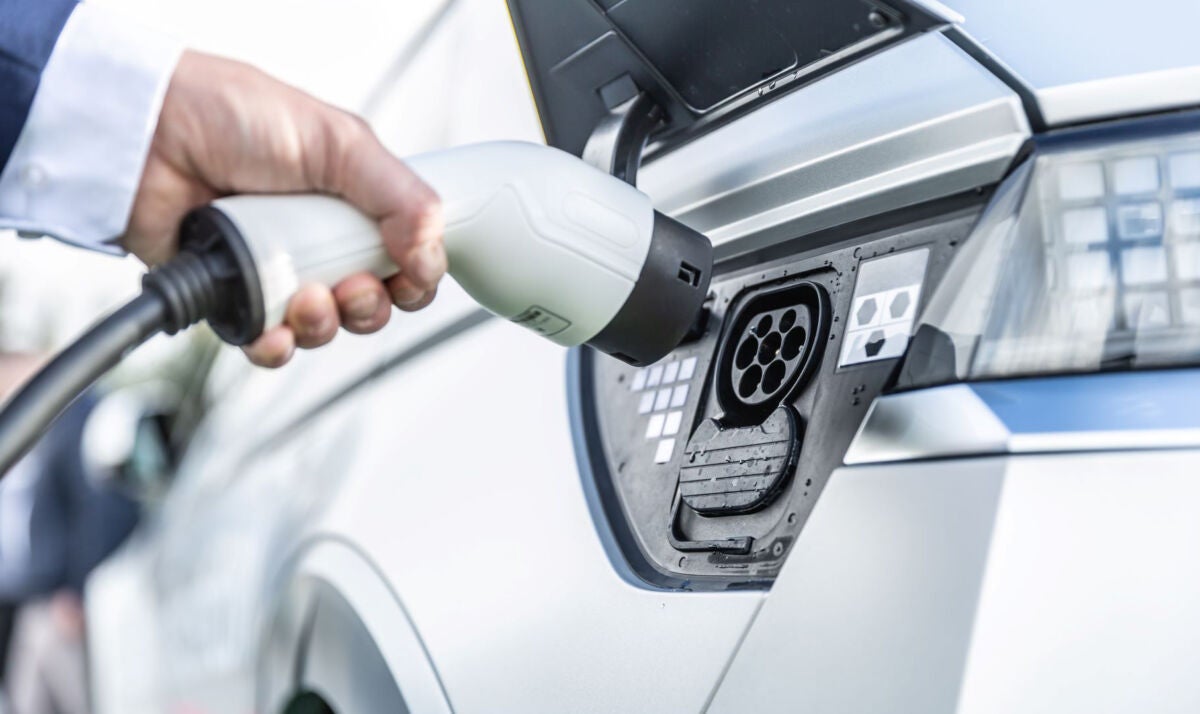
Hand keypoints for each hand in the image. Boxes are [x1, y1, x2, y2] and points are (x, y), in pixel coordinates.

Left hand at [125, 51, 445, 366]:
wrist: (147, 134)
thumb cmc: (233, 117)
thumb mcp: (339, 142)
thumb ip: (400, 196)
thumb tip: (431, 254)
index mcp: (355, 204)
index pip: (407, 261)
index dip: (414, 281)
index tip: (408, 278)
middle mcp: (320, 241)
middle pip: (371, 305)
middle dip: (368, 307)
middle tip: (349, 284)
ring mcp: (278, 272)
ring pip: (323, 331)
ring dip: (323, 325)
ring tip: (302, 296)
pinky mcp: (234, 298)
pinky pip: (268, 344)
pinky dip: (275, 346)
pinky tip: (271, 329)